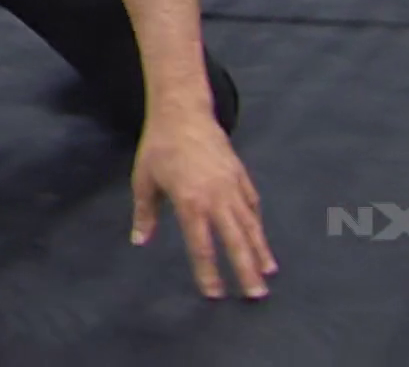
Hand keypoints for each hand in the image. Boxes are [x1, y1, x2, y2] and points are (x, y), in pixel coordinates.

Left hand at [130, 112, 277, 299]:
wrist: (182, 112)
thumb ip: (145, 213)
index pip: (202, 245)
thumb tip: (140, 241)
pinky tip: (260, 238)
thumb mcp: (144, 180)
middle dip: (246, 270)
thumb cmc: (159, 147)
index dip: (208, 271)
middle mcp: (217, 198)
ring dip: (260, 250)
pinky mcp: (241, 175)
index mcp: (190, 202)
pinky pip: (252, 204)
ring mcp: (233, 186)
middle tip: (256, 296)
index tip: (214, 293)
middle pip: (235, 241)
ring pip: (250, 224)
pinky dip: (257, 223)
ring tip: (268, 273)